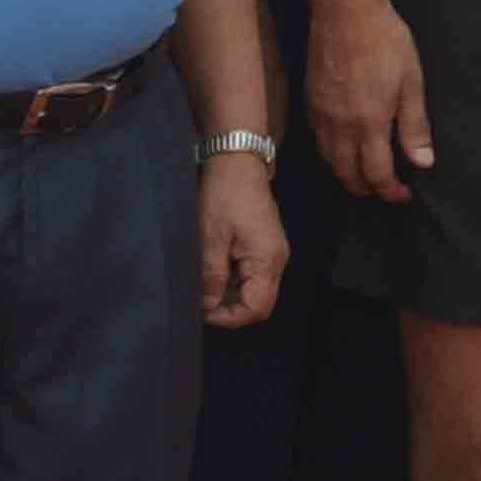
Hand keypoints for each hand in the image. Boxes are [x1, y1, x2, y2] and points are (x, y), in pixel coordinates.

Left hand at [198, 154, 287, 330]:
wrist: (238, 163)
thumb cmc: (225, 195)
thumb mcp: (211, 237)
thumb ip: (212, 275)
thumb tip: (208, 305)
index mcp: (267, 260)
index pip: (256, 308)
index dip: (230, 317)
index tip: (203, 312)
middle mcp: (277, 261)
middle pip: (260, 303)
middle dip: (231, 310)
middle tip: (202, 303)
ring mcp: (274, 253)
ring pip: (257, 291)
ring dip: (232, 296)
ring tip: (206, 287)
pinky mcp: (266, 246)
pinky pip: (255, 276)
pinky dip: (236, 281)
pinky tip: (216, 272)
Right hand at [307, 0, 431, 203]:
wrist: (345, 12)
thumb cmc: (385, 42)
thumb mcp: (412, 82)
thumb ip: (415, 125)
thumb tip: (423, 162)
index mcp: (370, 122)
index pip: (377, 173)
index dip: (390, 191)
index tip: (403, 195)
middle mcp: (341, 125)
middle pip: (347, 174)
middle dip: (365, 189)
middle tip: (383, 191)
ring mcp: (321, 114)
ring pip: (328, 160)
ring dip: (346, 174)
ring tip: (363, 175)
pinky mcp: (309, 101)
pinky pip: (318, 140)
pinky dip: (330, 154)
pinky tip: (342, 148)